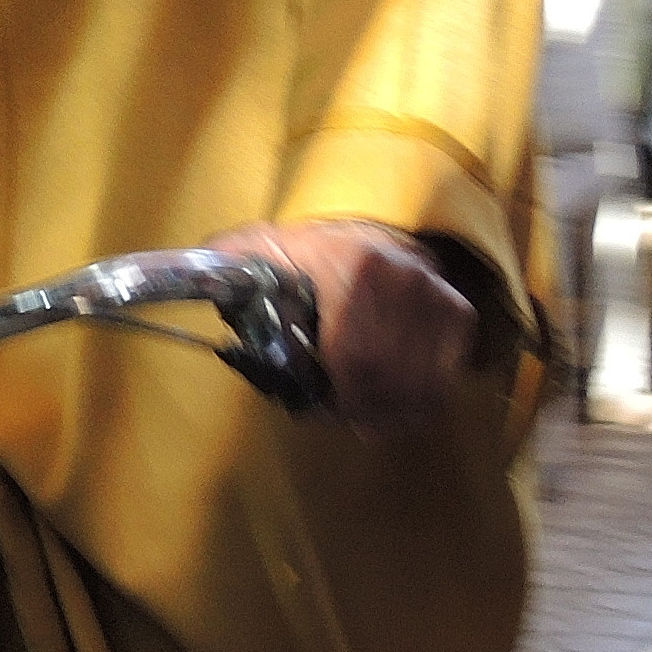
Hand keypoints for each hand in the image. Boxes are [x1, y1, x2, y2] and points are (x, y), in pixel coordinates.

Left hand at [210, 220, 473, 432]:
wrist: (371, 233)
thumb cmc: (310, 254)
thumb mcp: (262, 251)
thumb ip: (226, 265)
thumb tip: (193, 282)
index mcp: (354, 267)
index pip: (355, 354)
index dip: (341, 395)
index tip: (325, 410)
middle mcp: (405, 279)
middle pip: (386, 373)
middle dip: (363, 406)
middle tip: (344, 418)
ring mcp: (437, 296)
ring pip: (419, 379)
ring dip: (392, 409)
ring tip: (369, 418)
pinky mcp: (458, 312)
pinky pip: (444, 372)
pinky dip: (421, 397)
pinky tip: (399, 404)